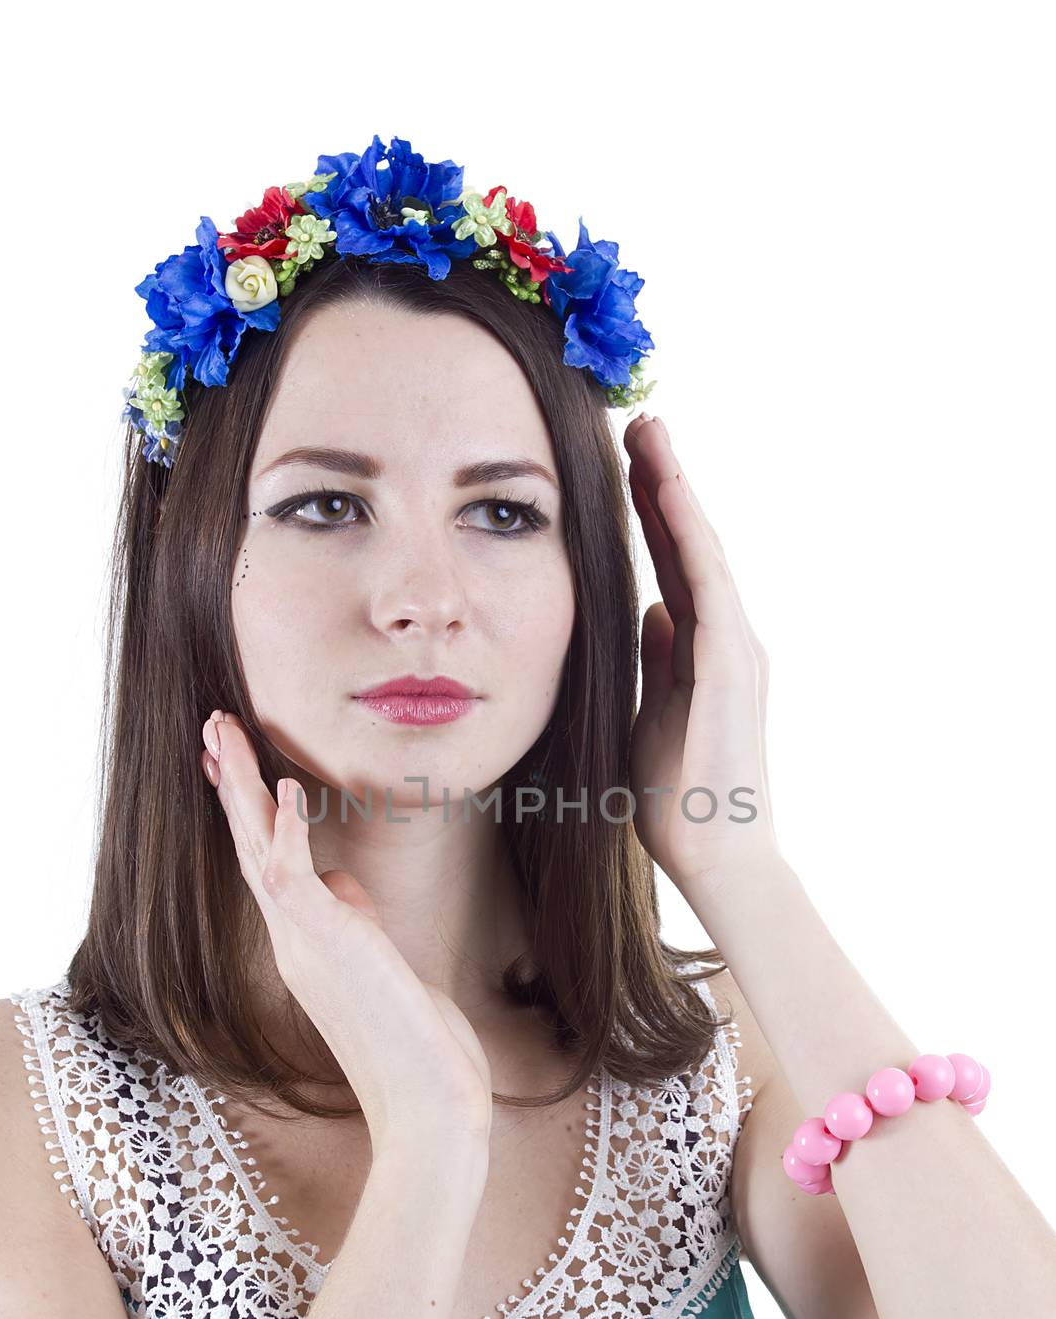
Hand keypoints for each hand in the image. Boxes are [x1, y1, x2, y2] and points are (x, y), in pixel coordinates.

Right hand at [200, 712, 493, 1157]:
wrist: (429, 1109)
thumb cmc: (417, 1048)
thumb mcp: (383, 968)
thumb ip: (357, 922)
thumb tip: (343, 882)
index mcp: (307, 944)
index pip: (268, 861)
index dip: (251, 810)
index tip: (237, 763)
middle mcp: (295, 941)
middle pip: (250, 845)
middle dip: (233, 782)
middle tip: (213, 725)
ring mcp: (306, 944)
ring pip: (258, 849)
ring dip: (243, 788)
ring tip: (224, 731)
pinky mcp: (331, 946)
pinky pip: (295, 877)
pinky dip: (290, 829)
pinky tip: (289, 786)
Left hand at [622, 414, 779, 891]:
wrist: (715, 853)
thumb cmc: (679, 796)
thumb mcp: (651, 711)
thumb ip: (656, 660)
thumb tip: (651, 614)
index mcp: (700, 650)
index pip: (671, 566)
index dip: (650, 516)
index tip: (624, 468)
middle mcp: (725, 638)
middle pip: (688, 544)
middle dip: (662, 484)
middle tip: (639, 425)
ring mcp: (734, 647)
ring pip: (701, 550)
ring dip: (675, 491)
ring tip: (649, 436)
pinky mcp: (733, 663)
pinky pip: (707, 583)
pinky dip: (688, 535)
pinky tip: (668, 492)